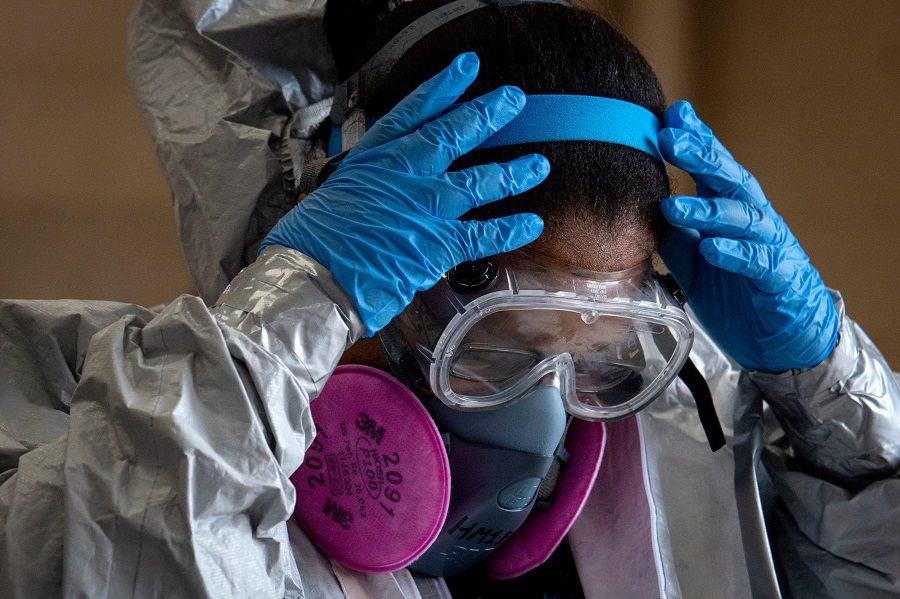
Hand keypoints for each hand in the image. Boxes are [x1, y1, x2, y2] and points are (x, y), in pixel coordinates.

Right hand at [261, 53, 548, 334]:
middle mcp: (404, 173)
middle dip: (487, 114)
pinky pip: (485, 233)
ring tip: (538, 164)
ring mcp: (425, 206)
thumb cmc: (310, 244)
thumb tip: (371, 200)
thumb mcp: (328, 200)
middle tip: (513, 100)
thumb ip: (361, 192)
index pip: (414, 113)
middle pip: (453, 134)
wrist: (313, 277)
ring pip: (480, 180)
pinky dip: (510, 229)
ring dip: (513, 172)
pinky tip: (531, 223)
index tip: (466, 69)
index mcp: (373, 159)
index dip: (443, 88)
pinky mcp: (439, 243)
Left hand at [657, 100, 838, 372]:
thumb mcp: (692, 258)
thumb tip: (637, 206)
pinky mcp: (777, 277)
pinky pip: (757, 261)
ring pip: (741, 217)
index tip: (670, 115)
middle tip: (669, 138)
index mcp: (729, 207)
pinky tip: (712, 249)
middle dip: (700, 155)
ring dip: (706, 209)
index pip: (711, 166)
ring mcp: (768, 244)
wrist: (778, 336)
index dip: (694, 138)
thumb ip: (672, 231)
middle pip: (728, 178)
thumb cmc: (734, 289)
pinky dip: (734, 253)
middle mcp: (751, 217)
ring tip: (673, 206)